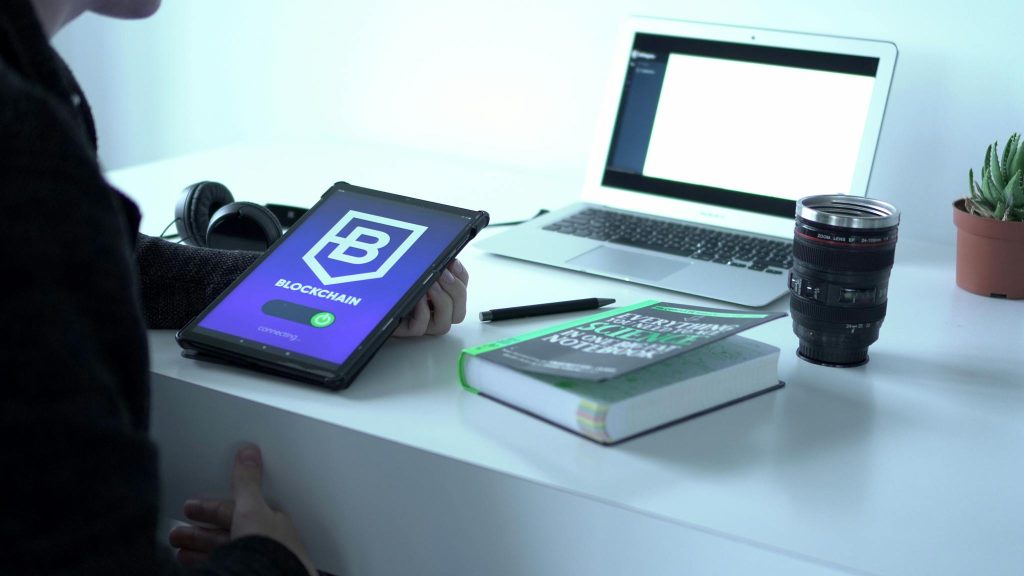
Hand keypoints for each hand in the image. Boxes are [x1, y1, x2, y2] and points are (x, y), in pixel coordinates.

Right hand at [168, 445, 316, 575]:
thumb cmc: (270, 549)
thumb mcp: (253, 508)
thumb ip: (247, 483)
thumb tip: (249, 452)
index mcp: (270, 522)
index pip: (236, 510)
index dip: (211, 508)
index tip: (190, 507)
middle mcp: (264, 542)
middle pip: (227, 532)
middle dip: (199, 532)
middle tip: (177, 533)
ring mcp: (255, 560)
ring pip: (222, 551)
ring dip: (198, 548)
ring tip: (178, 550)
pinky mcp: (245, 571)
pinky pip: (222, 564)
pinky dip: (204, 562)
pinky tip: (192, 564)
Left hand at [392, 258, 469, 336]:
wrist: (371, 293)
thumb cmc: (396, 281)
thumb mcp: (417, 269)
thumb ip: (433, 266)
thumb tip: (447, 258)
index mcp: (442, 299)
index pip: (461, 293)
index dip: (462, 279)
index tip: (453, 263)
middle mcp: (435, 315)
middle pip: (458, 314)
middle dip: (455, 292)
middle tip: (444, 274)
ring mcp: (422, 325)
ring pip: (443, 325)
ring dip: (441, 302)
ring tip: (432, 285)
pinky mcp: (405, 330)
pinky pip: (419, 327)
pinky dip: (422, 312)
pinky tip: (417, 298)